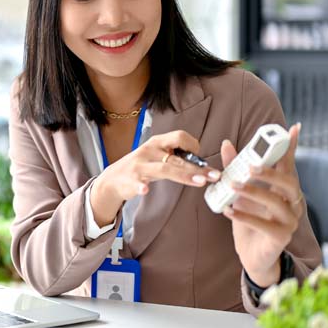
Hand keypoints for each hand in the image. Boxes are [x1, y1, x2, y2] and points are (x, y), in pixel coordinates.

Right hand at [91, 130, 220, 226]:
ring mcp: (139, 166)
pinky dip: (140, 187)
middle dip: (197, 167)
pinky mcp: (129, 181)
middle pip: (177, 157)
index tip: (201, 160)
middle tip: (215, 175)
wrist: (113, 179)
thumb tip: (201, 164)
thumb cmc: (141, 167)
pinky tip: (145, 191)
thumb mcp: (157, 156)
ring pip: (164, 169)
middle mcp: (149, 151)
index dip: (194, 147)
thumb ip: (176, 158)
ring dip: (183, 175)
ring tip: (200, 182)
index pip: (180, 137)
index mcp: (157, 142)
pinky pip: (136, 183)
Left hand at [220, 123, 302, 287]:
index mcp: (284, 190)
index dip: (291, 147)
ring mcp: (290, 221)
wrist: (252, 255)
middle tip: (249, 166)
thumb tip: (226, 143)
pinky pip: (264, 225)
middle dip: (270, 173)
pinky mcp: (281, 237)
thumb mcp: (239, 192)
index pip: (289, 165)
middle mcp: (292, 203)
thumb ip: (234, 168)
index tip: (292, 128)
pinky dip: (244, 216)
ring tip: (232, 186)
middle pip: (289, 183)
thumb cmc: (249, 219)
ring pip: (276, 203)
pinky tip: (228, 210)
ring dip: (253, 192)